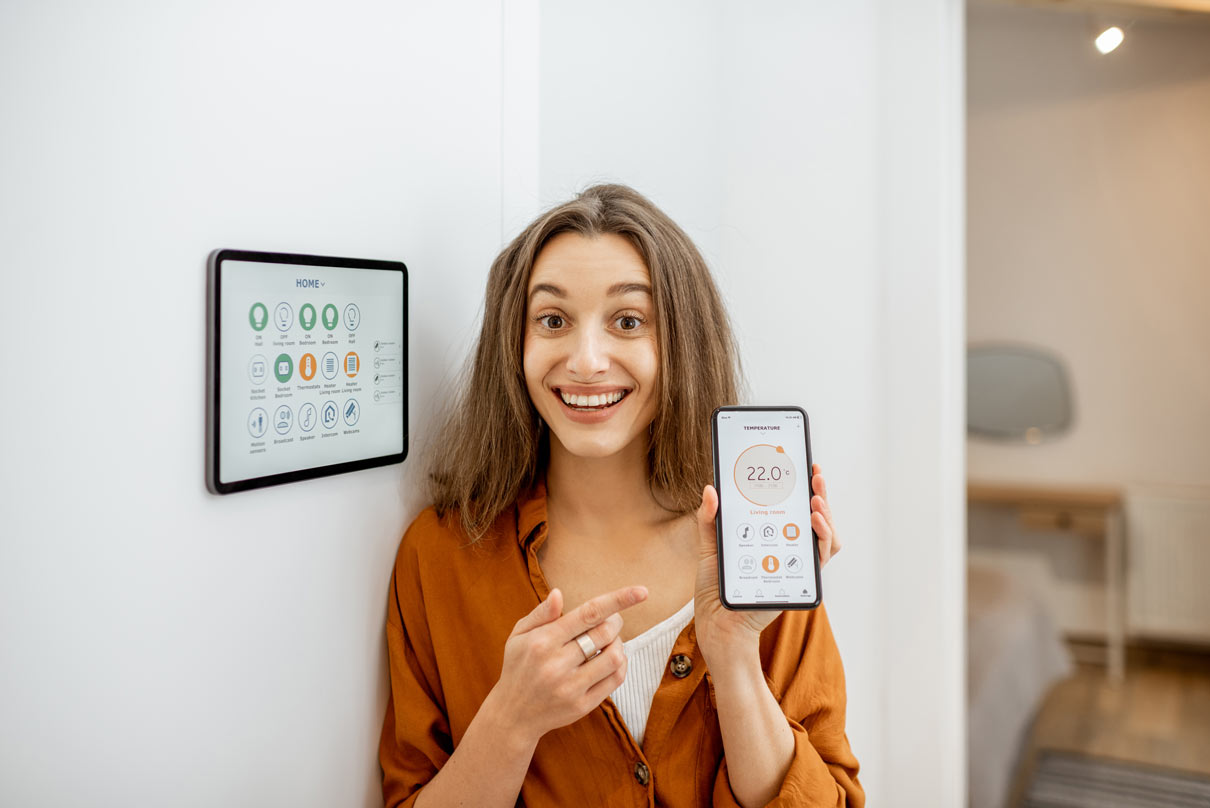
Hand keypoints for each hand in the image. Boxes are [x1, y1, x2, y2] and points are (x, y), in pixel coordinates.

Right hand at [486, 585, 647, 744]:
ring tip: (608, 641)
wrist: (513, 715)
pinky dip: (620, 664)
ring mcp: (571, 687)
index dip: (618, 600)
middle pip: (605, 633)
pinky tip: (610, 659)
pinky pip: (615, 680)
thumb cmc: (518, 666)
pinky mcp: (582, 705)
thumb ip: (541, 614)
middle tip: (611, 620)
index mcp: (543, 641)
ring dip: (618, 643)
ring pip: (615, 656)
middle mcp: (557, 665)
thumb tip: (559, 593)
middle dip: (615, 620)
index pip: (588, 613)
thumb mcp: (519, 635)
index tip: (641, 591)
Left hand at [693, 463, 840, 665]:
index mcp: (770, 537)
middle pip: (814, 517)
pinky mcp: (801, 580)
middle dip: (819, 492)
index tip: (802, 464)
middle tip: (814, 473)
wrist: (718, 623)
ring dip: (826, 514)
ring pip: (825, 535)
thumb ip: (710, 519)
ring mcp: (796, 564)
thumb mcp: (710, 546)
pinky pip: (820, 557)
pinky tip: (814, 521)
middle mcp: (788, 548)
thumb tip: (712, 489)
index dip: (801, 486)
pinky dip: (823, 537)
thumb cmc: (716, 587)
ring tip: (816, 498)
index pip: (792, 507)